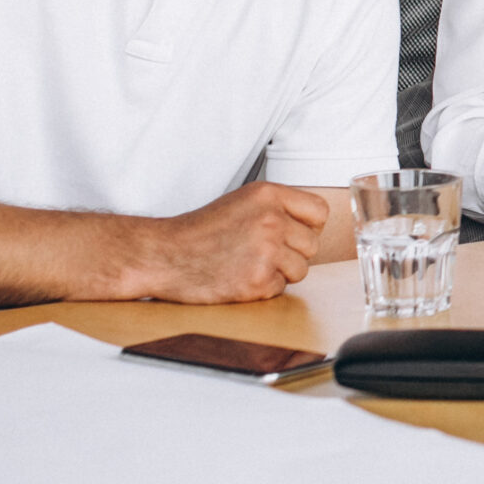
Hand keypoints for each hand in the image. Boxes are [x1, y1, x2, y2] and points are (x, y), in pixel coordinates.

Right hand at [138, 183, 327, 302]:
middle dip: (291, 253)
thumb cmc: (200, 231)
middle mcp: (271, 219)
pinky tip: (238, 277)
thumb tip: (314, 226)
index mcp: (268, 194)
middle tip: (260, 253)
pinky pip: (280, 288)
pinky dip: (263, 288)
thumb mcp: (242, 202)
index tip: (293, 234)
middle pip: (312, 244)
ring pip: (300, 269)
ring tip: (247, 264)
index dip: (308, 226)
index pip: (319, 212)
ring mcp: (266, 250)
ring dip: (279, 272)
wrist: (163, 255)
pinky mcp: (257, 280)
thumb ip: (278, 208)